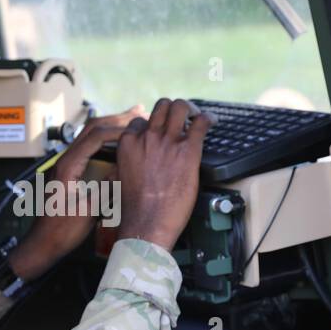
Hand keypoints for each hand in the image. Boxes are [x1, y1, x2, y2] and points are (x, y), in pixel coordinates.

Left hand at [9, 106, 142, 280]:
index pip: (96, 137)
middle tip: (139, 111)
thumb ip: (106, 187)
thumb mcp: (88, 210)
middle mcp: (65, 160)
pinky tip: (120, 142)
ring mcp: (67, 164)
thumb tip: (126, 167)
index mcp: (68, 166)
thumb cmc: (62, 231)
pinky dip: (106, 140)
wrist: (43, 243)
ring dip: (111, 126)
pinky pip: (89, 147)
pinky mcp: (70, 172)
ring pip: (90, 135)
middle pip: (92, 128)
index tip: (140, 130)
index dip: (119, 130)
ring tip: (133, 121)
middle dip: (116, 118)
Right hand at [114, 98, 209, 251]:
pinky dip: (208, 119)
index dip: (152, 125)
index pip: (140, 122)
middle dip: (172, 110)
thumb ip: (126, 163)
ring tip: (196, 117)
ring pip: (179, 107)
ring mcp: (168, 142)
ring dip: (189, 110)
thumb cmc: (134, 209)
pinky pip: (201, 124)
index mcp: (128, 143)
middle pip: (161, 106)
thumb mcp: (120, 178)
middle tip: (182, 118)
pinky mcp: (188, 151)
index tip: (161, 131)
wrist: (147, 223)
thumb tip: (132, 163)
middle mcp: (147, 137)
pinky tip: (210, 122)